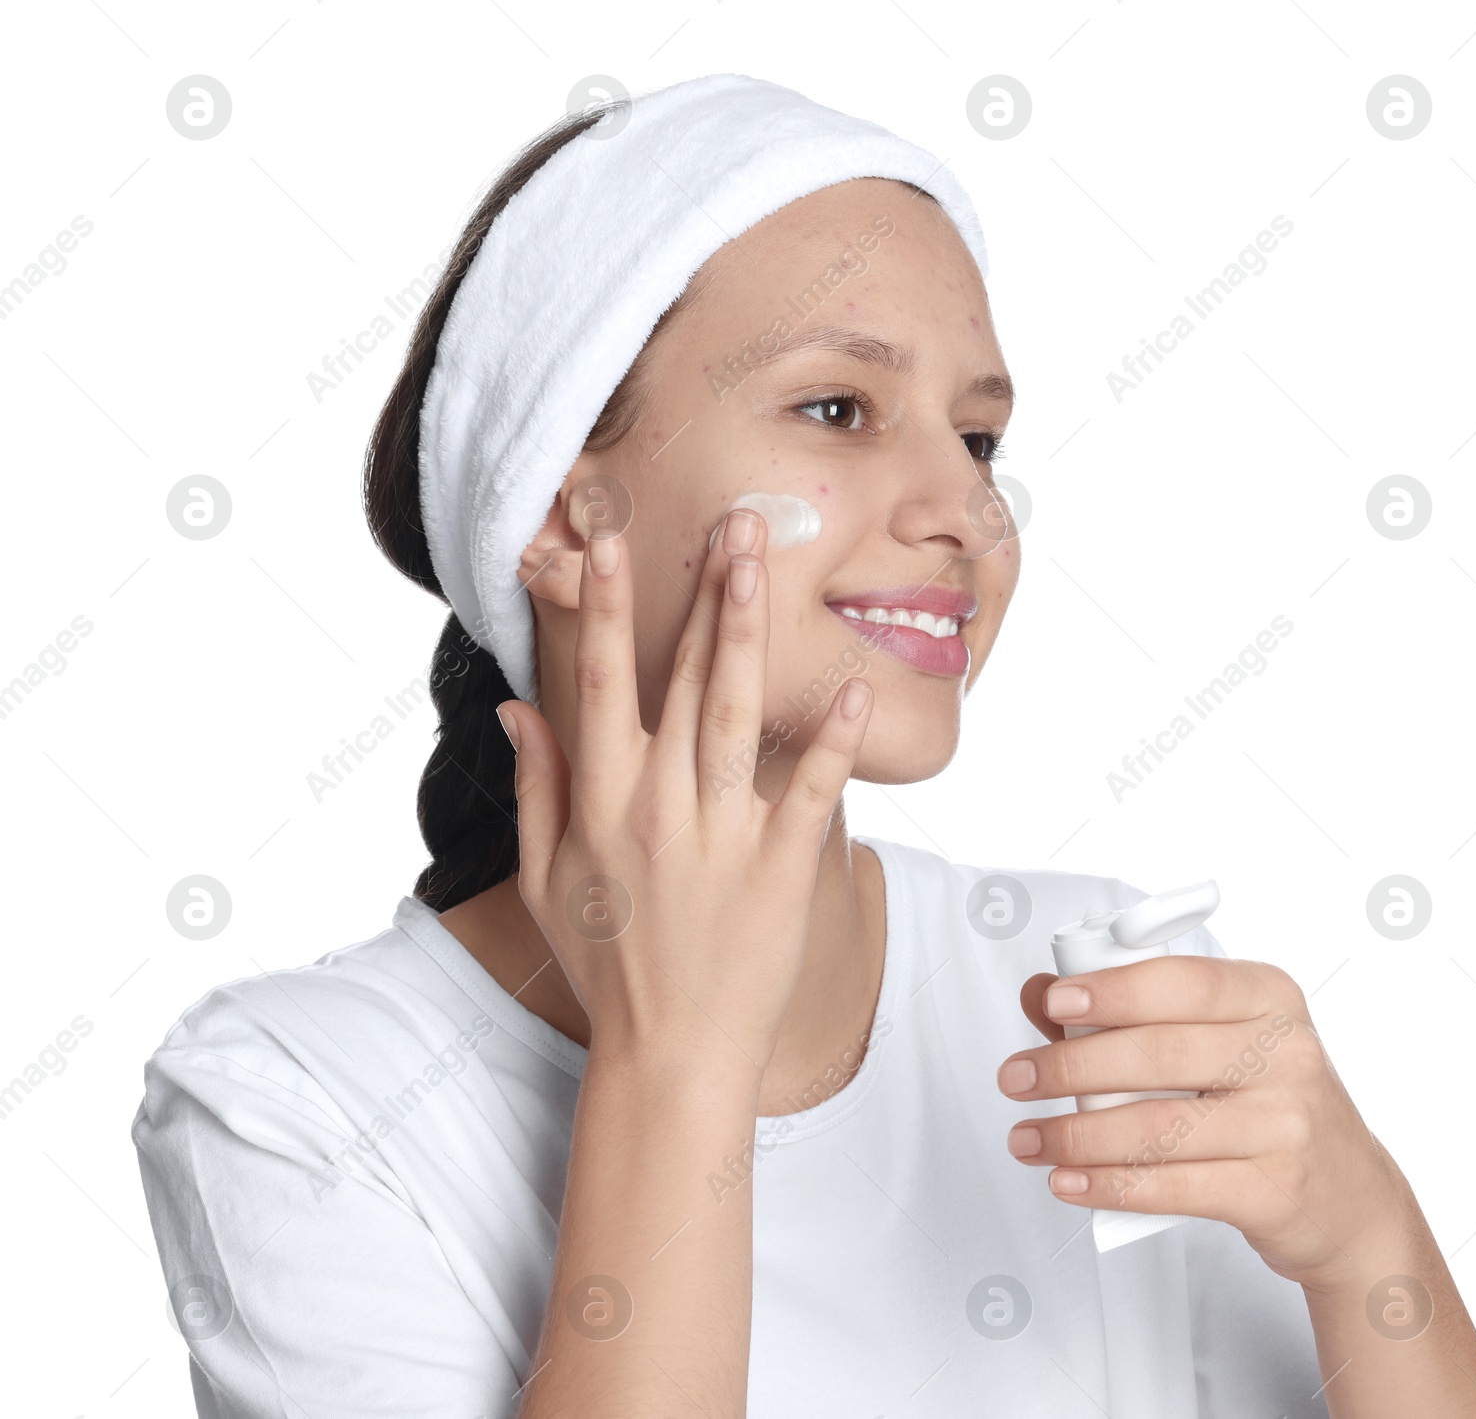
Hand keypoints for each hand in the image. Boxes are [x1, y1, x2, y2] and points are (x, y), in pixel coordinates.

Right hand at [495, 510, 873, 1076]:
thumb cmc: (607, 965)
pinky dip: (832, 742)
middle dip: (706, 594)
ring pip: (736, 714)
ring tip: (765, 562)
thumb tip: (518, 709)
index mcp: (602, 803)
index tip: (610, 542)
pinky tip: (855, 689)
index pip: (600, 684)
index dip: (604, 609)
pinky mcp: (782, 869)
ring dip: (749, 633)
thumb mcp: (545, 880)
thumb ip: (536, 788)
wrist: (670, 1055)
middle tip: (735, 522)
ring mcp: (723, 836)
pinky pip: (809, 793)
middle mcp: (660, 807)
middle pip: (682, 679)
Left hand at [997, 956, 1413, 1287]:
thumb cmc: (1264, 1101)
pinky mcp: (1277, 1190)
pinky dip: (1110, 1185)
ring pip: (1159, 1127)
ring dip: (1076, 1135)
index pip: (1182, 982)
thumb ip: (1130, 1013)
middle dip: (1070, 1066)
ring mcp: (1287, 1124)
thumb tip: (1040, 992)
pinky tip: (1068, 1181)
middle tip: (1016, 1078)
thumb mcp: (1215, 1040)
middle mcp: (1287, 1054)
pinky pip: (1177, 1187)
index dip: (1112, 990)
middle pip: (1159, 1054)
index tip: (1053, 1002)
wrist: (1350, 1196)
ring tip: (1028, 1137)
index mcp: (1267, 997)